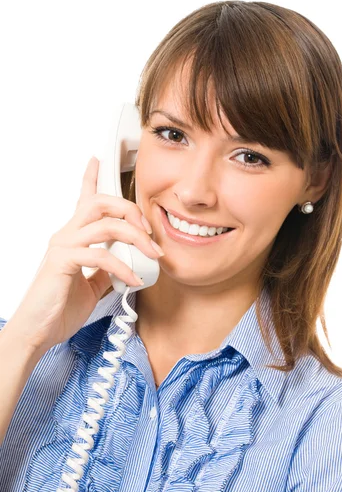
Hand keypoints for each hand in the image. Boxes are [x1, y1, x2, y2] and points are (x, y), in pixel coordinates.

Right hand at [7, 156, 163, 355]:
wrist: (38, 331)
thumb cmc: (59, 308)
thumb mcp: (92, 285)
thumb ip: (107, 270)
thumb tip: (128, 264)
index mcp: (73, 237)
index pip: (82, 199)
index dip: (90, 178)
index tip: (96, 160)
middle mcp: (67, 235)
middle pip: (101, 202)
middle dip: (131, 210)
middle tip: (149, 231)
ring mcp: (64, 246)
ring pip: (105, 223)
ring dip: (136, 237)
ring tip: (152, 255)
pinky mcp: (63, 261)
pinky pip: (101, 256)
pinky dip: (123, 267)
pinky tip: (134, 280)